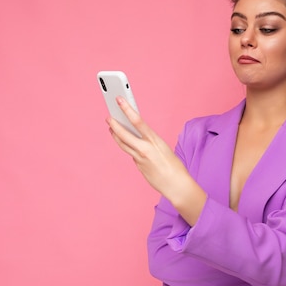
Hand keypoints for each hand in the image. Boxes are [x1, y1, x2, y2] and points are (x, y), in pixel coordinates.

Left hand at [106, 97, 205, 224]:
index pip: (137, 121)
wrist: (176, 185)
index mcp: (154, 140)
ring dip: (116, 135)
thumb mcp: (163, 147)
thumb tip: (137, 138)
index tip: (119, 100)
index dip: (127, 109)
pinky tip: (128, 144)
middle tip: (108, 117)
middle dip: (114, 124)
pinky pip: (131, 154)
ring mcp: (139, 159)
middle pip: (123, 134)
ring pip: (123, 144)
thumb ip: (149, 142)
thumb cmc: (174, 166)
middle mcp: (144, 149)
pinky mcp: (138, 167)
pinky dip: (129, 148)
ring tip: (111, 128)